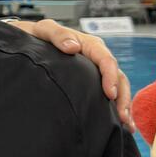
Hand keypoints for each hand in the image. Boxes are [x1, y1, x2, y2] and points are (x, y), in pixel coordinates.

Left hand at [7, 18, 133, 129]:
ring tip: (126, 125)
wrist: (28, 42)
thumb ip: (58, 35)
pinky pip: (107, 96)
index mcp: (89, 45)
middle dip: (122, 97)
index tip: (110, 94)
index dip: (110, 77)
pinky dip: (115, 109)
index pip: (106, 60)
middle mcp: (96, 58)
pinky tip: (121, 126)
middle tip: (122, 117)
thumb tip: (73, 47)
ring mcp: (95, 72)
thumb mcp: (45, 30)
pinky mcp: (90, 83)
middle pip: (117, 76)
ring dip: (123, 106)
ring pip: (117, 88)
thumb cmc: (37, 35)